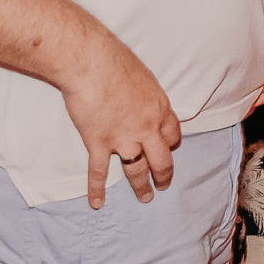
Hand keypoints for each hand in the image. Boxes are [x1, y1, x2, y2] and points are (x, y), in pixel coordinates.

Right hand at [59, 34, 181, 207]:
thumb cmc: (115, 60)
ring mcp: (123, 139)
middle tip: (163, 184)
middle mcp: (147, 128)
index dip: (170, 144)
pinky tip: (97, 203)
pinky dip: (97, 189)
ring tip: (145, 197)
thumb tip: (136, 97)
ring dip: (141, 186)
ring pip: (137, 170)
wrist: (91, 63)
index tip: (168, 149)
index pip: (173, 134)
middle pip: (161, 159)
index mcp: (159, 108)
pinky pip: (98, 172)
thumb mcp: (142, 75)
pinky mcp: (99, 143)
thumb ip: (143, 93)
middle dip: (164, 174)